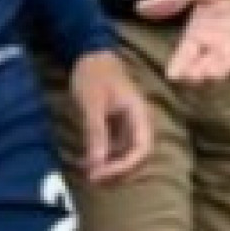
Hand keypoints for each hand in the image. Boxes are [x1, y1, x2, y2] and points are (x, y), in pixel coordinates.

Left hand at [69, 50, 153, 182]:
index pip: (142, 149)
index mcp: (139, 114)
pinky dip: (103, 156)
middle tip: (94, 178)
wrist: (89, 53)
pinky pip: (114, 146)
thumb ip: (96, 133)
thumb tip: (96, 164)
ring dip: (109, 165)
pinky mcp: (116, 124)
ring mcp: (127, 123)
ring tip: (89, 173)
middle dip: (117, 170)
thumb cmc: (94, 74)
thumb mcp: (92, 104)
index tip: (102, 172)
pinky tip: (87, 161)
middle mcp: (138, 121)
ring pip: (125, 153)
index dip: (125, 166)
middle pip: (136, 155)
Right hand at [136, 0, 229, 82]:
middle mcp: (219, 44)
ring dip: (220, 73)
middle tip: (193, 76)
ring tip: (211, 72)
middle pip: (204, 68)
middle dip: (198, 75)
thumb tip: (140, 8)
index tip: (173, 75)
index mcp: (200, 30)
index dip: (179, 67)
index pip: (185, 55)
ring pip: (228, 69)